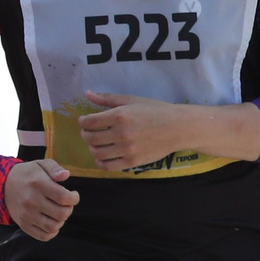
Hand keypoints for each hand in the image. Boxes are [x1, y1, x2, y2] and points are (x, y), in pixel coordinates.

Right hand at [5, 159, 79, 241]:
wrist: (3, 185)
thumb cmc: (28, 174)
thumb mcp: (40, 164)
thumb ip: (54, 168)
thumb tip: (66, 175)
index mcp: (38, 184)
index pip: (64, 197)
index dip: (74, 198)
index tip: (73, 195)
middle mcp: (32, 200)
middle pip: (62, 214)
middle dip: (69, 209)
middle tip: (66, 204)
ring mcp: (27, 215)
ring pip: (54, 227)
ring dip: (61, 221)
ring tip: (58, 213)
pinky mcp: (24, 224)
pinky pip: (44, 236)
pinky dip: (52, 232)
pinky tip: (52, 222)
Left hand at [77, 91, 197, 171]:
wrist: (177, 128)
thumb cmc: (155, 111)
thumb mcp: (131, 100)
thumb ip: (107, 99)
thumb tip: (88, 94)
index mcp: (119, 116)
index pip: (89, 122)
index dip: (82, 122)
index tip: (84, 121)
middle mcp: (121, 134)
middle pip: (90, 138)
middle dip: (85, 134)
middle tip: (89, 132)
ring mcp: (126, 150)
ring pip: (96, 153)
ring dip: (92, 148)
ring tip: (97, 143)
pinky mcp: (132, 162)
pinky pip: (108, 166)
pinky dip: (101, 162)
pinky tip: (104, 155)